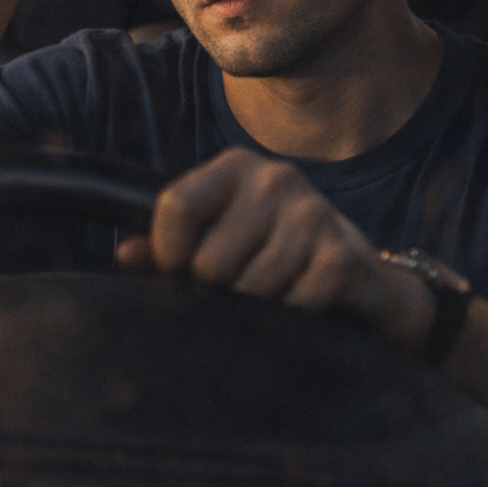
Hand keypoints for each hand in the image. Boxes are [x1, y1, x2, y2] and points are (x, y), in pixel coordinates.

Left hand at [116, 148, 433, 347]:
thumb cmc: (272, 255)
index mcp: (235, 166)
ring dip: (256, 311)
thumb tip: (125, 254)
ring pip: (248, 291)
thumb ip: (165, 249)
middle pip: (209, 262)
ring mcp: (313, 213)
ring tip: (273, 296)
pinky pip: (290, 307)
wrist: (361, 279)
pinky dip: (290, 320)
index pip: (176, 206)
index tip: (178, 276)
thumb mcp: (219, 239)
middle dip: (216, 293)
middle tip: (239, 291)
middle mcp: (275, 178)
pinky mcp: (341, 254)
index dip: (166, 255)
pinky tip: (302, 305)